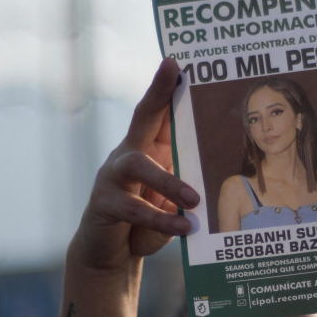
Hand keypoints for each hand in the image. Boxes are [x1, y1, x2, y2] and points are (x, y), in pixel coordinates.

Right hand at [70, 59, 199, 271]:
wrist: (111, 255)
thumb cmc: (146, 224)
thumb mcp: (171, 204)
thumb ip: (186, 189)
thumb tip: (212, 186)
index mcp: (148, 150)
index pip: (159, 113)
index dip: (166, 87)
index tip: (178, 61)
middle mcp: (127, 155)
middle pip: (141, 117)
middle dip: (157, 91)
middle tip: (173, 71)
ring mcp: (112, 177)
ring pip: (137, 166)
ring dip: (168, 182)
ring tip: (194, 201)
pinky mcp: (103, 204)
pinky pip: (134, 209)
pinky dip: (162, 220)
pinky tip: (185, 228)